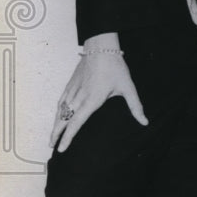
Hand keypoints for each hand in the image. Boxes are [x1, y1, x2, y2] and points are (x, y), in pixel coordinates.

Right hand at [50, 32, 147, 151]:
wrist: (101, 47)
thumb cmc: (115, 66)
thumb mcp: (128, 87)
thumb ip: (135, 106)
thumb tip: (144, 122)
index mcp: (92, 100)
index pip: (77, 123)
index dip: (68, 137)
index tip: (62, 148)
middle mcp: (80, 97)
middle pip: (64, 119)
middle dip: (56, 134)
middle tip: (51, 147)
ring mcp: (73, 89)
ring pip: (60, 110)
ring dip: (55, 124)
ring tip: (52, 137)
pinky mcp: (71, 83)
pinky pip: (61, 100)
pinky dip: (58, 111)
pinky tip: (57, 116)